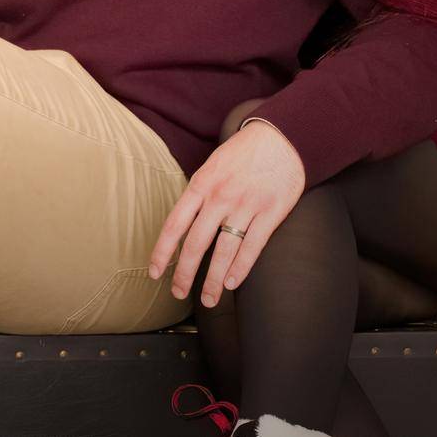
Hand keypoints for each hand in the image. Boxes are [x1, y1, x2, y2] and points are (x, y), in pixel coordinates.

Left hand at [146, 117, 305, 306]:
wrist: (281, 137)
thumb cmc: (244, 153)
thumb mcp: (212, 166)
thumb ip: (199, 194)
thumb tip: (183, 225)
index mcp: (201, 184)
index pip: (174, 225)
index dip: (162, 252)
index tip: (155, 272)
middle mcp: (220, 196)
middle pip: (196, 243)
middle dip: (185, 273)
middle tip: (178, 293)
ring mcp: (246, 205)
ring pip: (224, 251)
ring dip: (213, 280)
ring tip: (209, 299)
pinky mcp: (270, 212)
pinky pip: (253, 246)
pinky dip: (241, 268)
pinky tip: (232, 282)